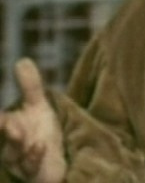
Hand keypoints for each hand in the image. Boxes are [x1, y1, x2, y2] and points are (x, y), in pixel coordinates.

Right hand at [0, 59, 66, 182]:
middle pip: (4, 138)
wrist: (52, 160)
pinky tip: (40, 147)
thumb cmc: (39, 132)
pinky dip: (34, 157)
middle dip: (3, 129)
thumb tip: (22, 60)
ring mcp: (21, 161)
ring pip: (14, 154)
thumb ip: (30, 86)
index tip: (0, 116)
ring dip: (17, 145)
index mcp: (8, 128)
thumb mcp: (37, 107)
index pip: (0, 120)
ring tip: (23, 133)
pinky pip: (31, 168)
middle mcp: (10, 146)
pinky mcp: (35, 173)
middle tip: (3, 120)